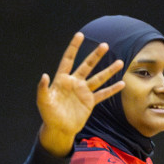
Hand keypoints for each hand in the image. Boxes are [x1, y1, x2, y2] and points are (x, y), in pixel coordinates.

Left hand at [36, 32, 123, 154]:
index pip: (68, 60)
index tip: (80, 35)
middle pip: (86, 66)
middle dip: (95, 56)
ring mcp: (83, 92)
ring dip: (108, 71)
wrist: (59, 129)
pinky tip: (121, 84)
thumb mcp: (43, 101)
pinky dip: (112, 90)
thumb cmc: (48, 114)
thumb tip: (44, 75)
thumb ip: (42, 88)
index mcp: (62, 80)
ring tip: (120, 62)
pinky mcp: (90, 102)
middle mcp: (74, 83)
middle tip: (104, 45)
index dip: (73, 48)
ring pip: (98, 78)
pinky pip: (102, 94)